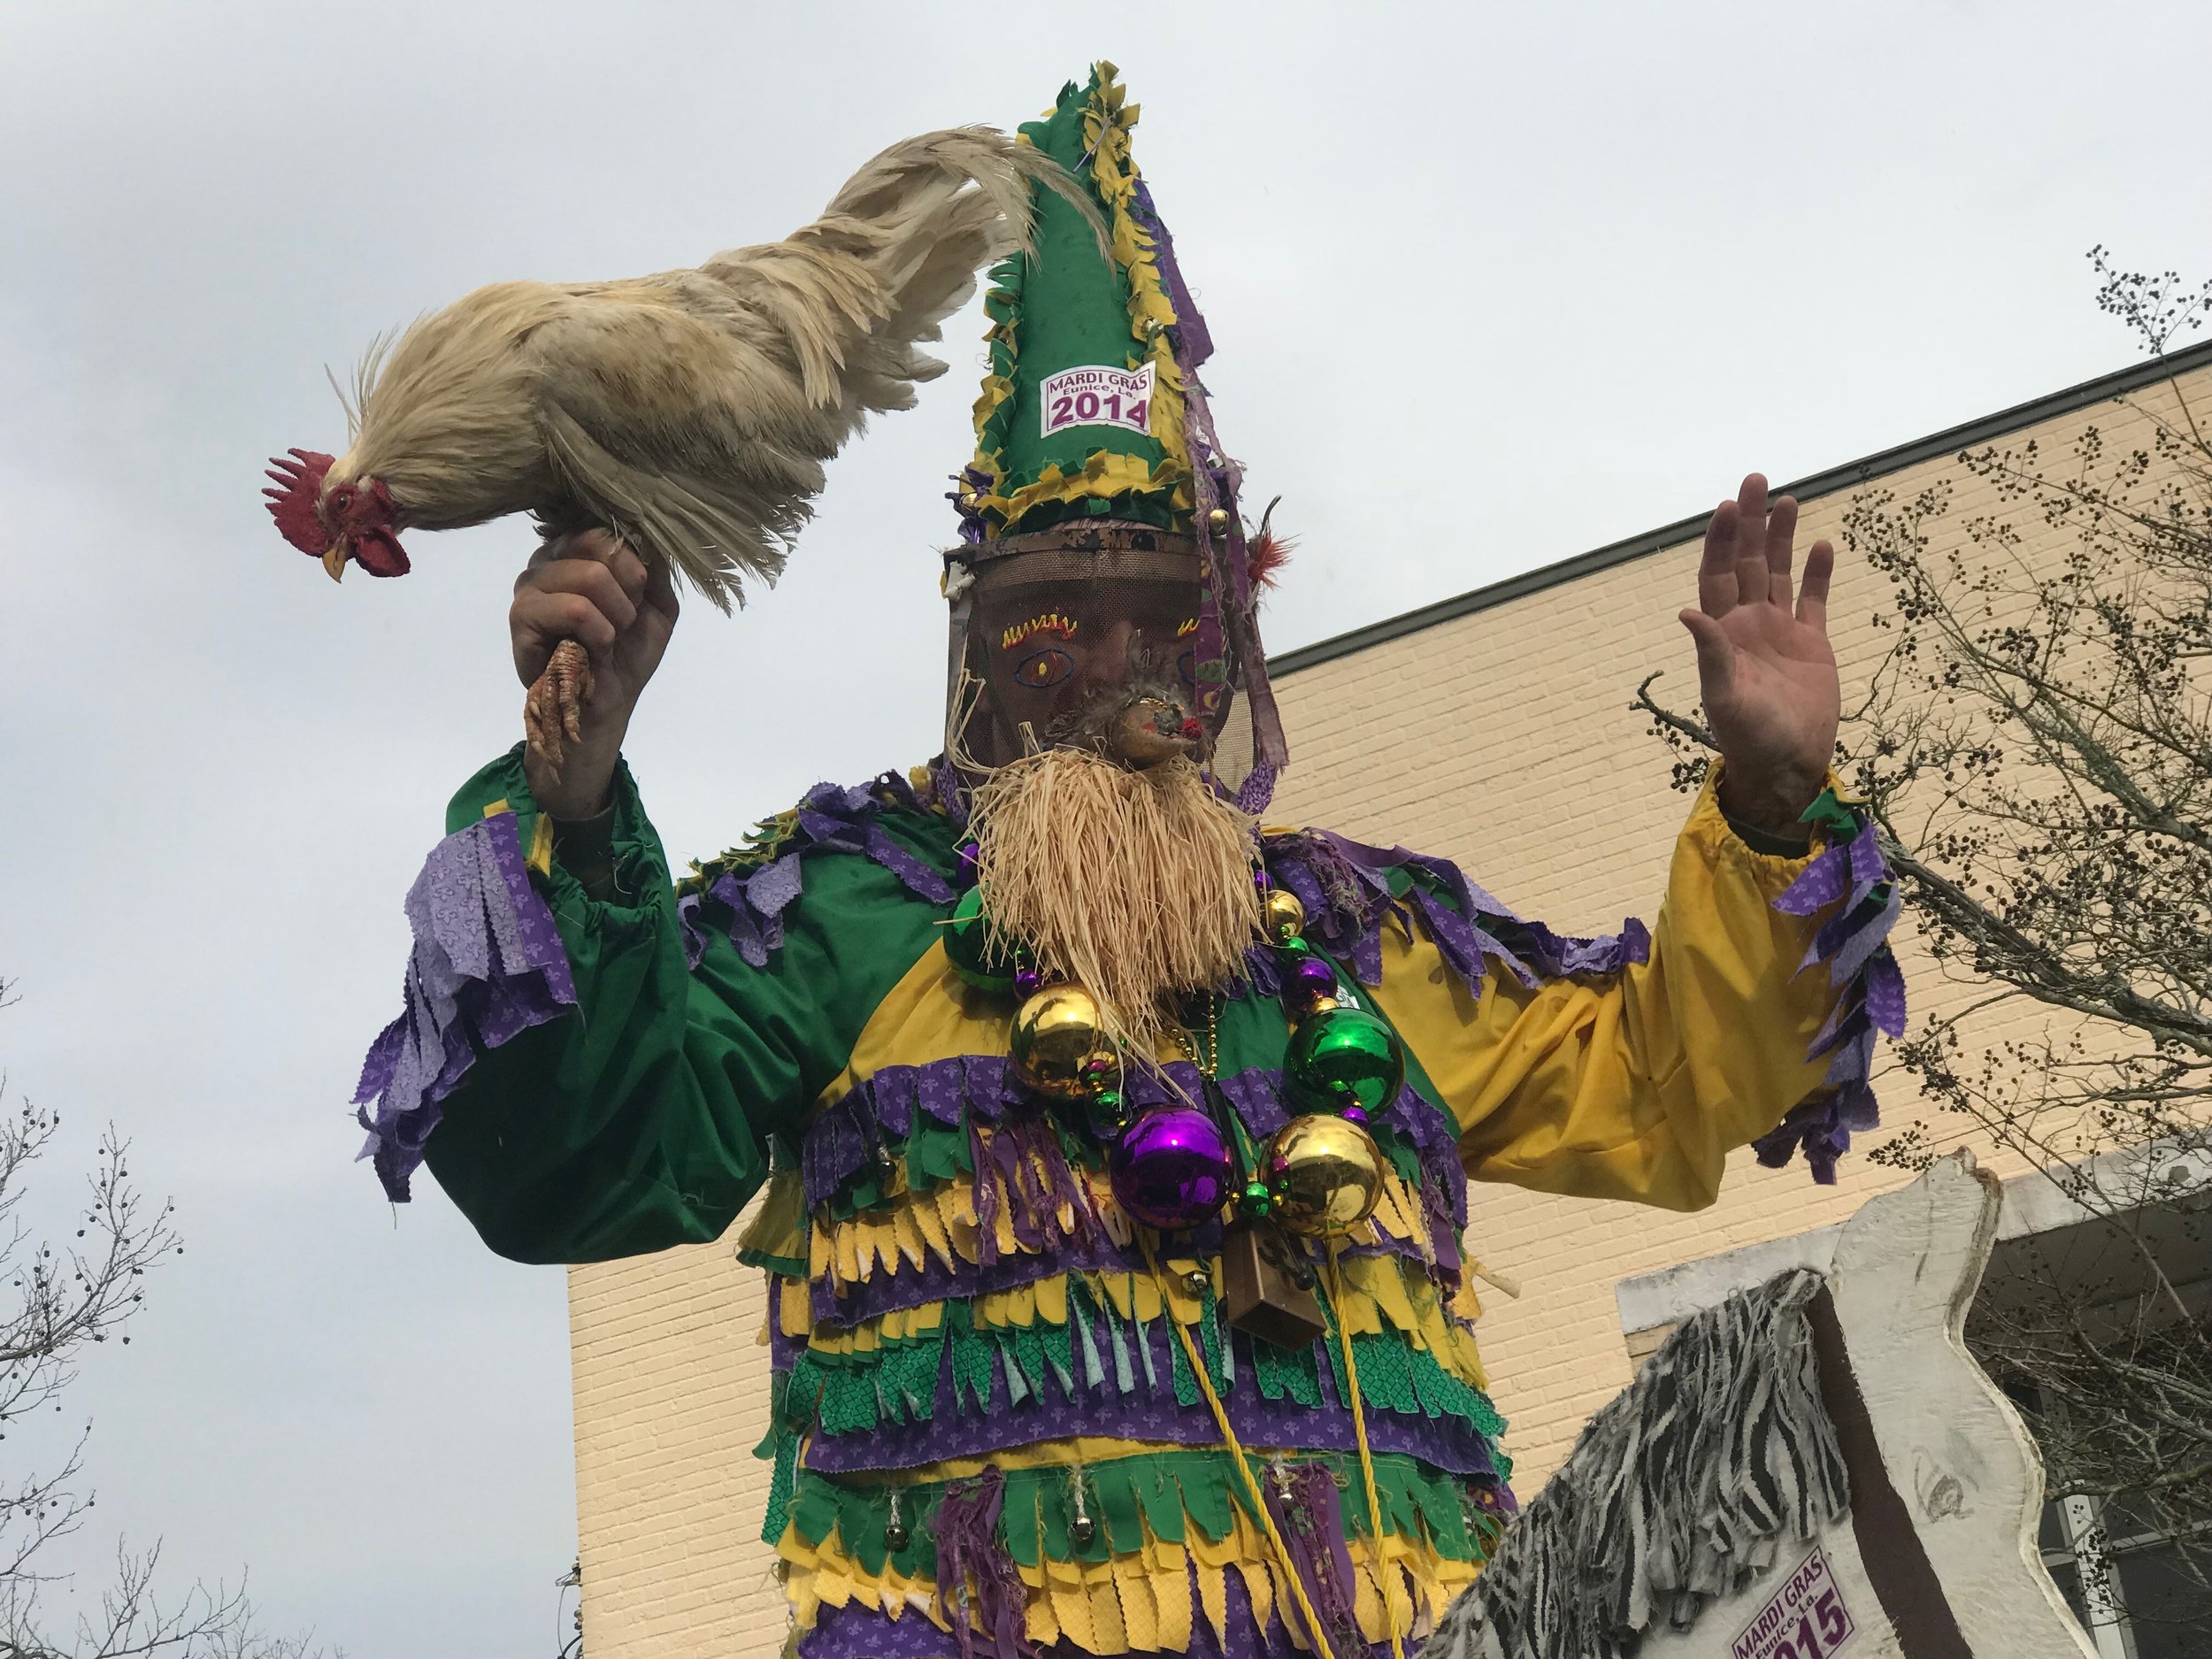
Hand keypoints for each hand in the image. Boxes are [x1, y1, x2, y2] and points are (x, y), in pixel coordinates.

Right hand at [512, 529, 678, 818]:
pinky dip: (600, 633)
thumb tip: (652, 529)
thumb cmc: (629, 652)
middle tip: (625, 620)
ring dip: (618, 617)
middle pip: (601, 543)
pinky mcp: (521, 615)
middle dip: (631, 589)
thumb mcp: (657, 603)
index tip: (640, 593)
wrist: (609, 704)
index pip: (609, 525)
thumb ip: (655, 564)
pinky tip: (594, 650)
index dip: (637, 562)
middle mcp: (550, 556)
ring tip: (609, 638)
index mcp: (578, 548)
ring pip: (591, 576)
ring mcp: (530, 583)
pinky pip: (575, 609)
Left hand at [1680, 474, 1839, 834]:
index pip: (1716, 575)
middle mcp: (1748, 624)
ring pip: (1778, 572)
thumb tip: (1687, 613)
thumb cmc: (1750, 736)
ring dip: (1781, 538)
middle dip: (1750, 523)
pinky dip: (1817, 574)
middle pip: (1746, 562)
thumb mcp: (1724, 697)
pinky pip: (1813, 600)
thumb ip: (1710, 654)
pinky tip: (1821, 545)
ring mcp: (1780, 631)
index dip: (1719, 540)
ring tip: (1787, 499)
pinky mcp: (1812, 644)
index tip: (1728, 506)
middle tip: (1756, 479)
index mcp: (1723, 633)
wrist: (1789, 765)